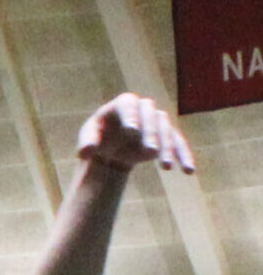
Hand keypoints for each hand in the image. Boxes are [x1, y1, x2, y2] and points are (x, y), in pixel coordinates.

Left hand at [76, 93, 193, 175]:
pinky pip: (178, 142)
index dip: (130, 115)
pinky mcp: (166, 135)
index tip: (131, 130)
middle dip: (151, 133)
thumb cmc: (98, 138)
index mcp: (122, 104)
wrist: (110, 147)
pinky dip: (183, 155)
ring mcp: (156, 121)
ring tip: (166, 168)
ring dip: (168, 148)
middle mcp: (142, 109)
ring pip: (166, 130)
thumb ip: (86, 143)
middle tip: (150, 152)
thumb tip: (86, 152)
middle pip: (151, 116)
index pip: (128, 104)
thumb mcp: (88, 139)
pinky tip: (188, 170)